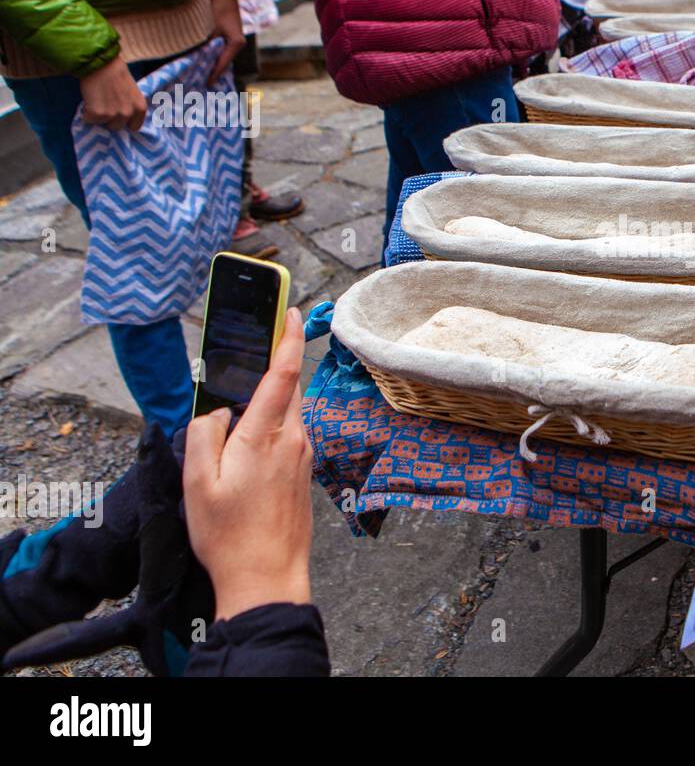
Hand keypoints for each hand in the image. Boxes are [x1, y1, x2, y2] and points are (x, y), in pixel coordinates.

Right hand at [79, 56, 147, 131]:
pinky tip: (89, 100)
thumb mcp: (132, 91)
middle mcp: (129, 114)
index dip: (124, 122)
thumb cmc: (115, 73)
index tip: (117, 116)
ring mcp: (114, 115)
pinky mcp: (98, 114)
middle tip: (104, 104)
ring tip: (96, 101)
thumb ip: (130, 105)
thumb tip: (125, 118)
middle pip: (117, 127)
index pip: (134, 127)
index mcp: (140, 108)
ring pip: (102, 124)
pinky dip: (86, 112)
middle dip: (109, 118)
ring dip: (98, 116)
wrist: (100, 63)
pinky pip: (89, 120)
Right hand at [184, 307, 312, 621]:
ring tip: (240, 401)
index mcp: (265, 436)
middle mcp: (293, 440)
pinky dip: (273, 423)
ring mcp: (303, 456)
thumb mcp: (197, 483)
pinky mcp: (304, 472)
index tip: (288, 310)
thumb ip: (204, 435)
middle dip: (277, 360)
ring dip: (270, 397)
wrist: (267, 578)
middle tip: (259, 340)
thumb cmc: (229, 536)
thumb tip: (217, 411)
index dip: (287, 337)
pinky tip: (250, 441)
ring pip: (288, 411)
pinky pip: (289, 433)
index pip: (283, 373)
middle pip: (288, 387)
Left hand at [207, 0, 246, 87]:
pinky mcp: (232, 38)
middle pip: (225, 62)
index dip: (214, 73)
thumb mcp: (209, 28)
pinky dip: (216, 57)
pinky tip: (208, 62)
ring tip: (204, 75)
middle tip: (204, 83)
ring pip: (224, 58)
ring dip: (215, 65)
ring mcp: (236, 42)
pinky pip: (223, 52)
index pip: (223, 62)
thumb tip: (195, 58)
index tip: (207, 83)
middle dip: (215, 72)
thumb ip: (205, 43)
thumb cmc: (217, 9)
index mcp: (236, 43)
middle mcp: (238, 44)